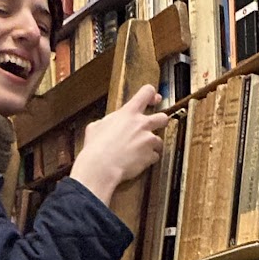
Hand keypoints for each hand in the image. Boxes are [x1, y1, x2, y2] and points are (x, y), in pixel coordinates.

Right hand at [70, 86, 167, 207]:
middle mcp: (142, 124)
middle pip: (163, 117)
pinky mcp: (150, 155)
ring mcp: (148, 140)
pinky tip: (138, 161)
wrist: (101, 167)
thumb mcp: (95, 126)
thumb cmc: (96, 147)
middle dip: (160, 121)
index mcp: (128, 113)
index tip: (153, 98)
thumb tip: (106, 124)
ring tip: (140, 151)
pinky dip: (148, 159)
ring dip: (152, 145)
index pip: (146, 93)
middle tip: (155, 125)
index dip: (152, 94)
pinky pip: (155, 156)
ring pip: (159, 140)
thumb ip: (107, 121)